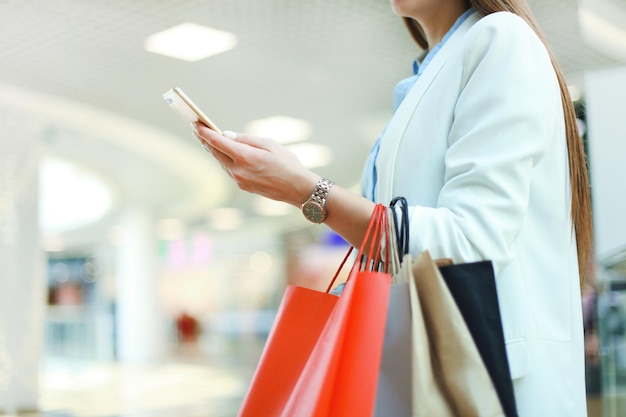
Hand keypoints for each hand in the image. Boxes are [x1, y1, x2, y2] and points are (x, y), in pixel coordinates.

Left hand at [192, 122, 318, 205]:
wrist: (297, 189)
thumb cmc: (287, 163)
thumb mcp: (269, 144)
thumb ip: (246, 139)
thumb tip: (228, 136)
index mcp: (245, 157)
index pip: (217, 142)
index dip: (204, 132)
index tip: (195, 124)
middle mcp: (238, 170)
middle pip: (216, 153)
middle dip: (206, 140)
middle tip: (197, 129)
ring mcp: (239, 180)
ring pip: (222, 162)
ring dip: (215, 151)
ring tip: (209, 139)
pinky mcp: (243, 186)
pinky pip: (230, 170)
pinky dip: (225, 160)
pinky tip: (225, 154)